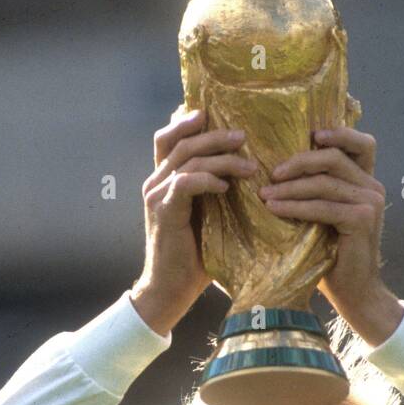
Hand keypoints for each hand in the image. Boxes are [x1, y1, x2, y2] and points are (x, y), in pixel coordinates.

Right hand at [130, 108, 257, 335]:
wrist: (171, 289)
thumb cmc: (194, 258)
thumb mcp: (208, 218)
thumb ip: (215, 194)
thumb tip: (247, 175)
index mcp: (163, 180)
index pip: (169, 137)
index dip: (187, 121)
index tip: (215, 115)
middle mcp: (155, 182)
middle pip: (182, 141)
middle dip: (214, 135)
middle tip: (243, 136)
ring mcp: (157, 195)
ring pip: (187, 159)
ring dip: (221, 158)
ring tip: (248, 165)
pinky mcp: (164, 211)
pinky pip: (185, 183)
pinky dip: (206, 180)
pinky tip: (225, 187)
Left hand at [258, 125, 400, 342]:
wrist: (354, 292)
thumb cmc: (332, 257)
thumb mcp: (324, 217)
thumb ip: (316, 192)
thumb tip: (278, 169)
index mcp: (367, 181)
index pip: (361, 144)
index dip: (338, 133)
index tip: (310, 134)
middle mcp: (373, 187)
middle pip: (333, 158)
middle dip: (298, 161)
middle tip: (270, 172)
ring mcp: (370, 202)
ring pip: (324, 182)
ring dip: (290, 187)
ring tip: (264, 194)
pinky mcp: (361, 219)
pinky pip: (322, 206)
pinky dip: (295, 206)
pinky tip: (274, 208)